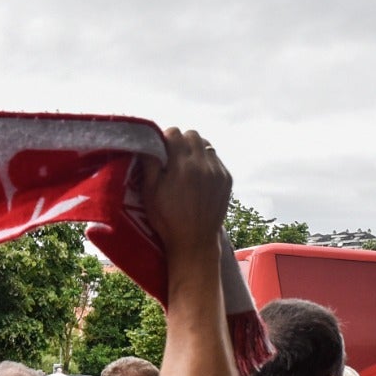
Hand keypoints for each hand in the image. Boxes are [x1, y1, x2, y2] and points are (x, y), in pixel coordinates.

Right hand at [141, 128, 231, 256]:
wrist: (195, 242)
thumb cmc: (167, 219)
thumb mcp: (150, 192)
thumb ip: (150, 164)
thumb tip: (148, 142)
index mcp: (182, 166)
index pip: (175, 133)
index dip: (165, 138)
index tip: (161, 150)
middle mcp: (203, 165)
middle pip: (192, 135)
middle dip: (181, 141)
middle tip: (173, 157)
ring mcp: (218, 172)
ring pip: (206, 145)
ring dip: (195, 150)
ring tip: (186, 166)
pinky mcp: (227, 179)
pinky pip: (216, 159)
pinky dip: (206, 162)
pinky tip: (198, 177)